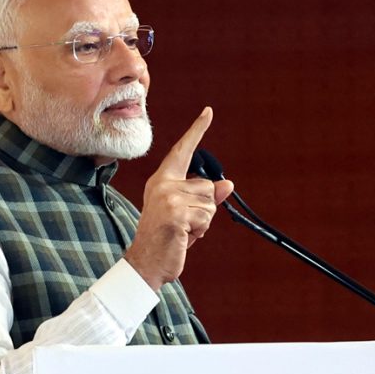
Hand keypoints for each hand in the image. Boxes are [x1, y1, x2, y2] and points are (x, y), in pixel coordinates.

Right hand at [124, 107, 233, 290]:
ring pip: (210, 203)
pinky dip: (200, 231)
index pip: (183, 151)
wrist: (146, 262)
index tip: (208, 112)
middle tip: (184, 225)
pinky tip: (182, 237)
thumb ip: (205, 197)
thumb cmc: (167, 238)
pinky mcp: (176, 212)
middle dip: (204, 209)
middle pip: (207, 186)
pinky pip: (206, 217)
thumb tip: (228, 183)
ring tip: (182, 231)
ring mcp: (169, 197)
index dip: (197, 130)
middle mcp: (163, 184)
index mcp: (163, 180)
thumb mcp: (187, 213)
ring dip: (203, 222)